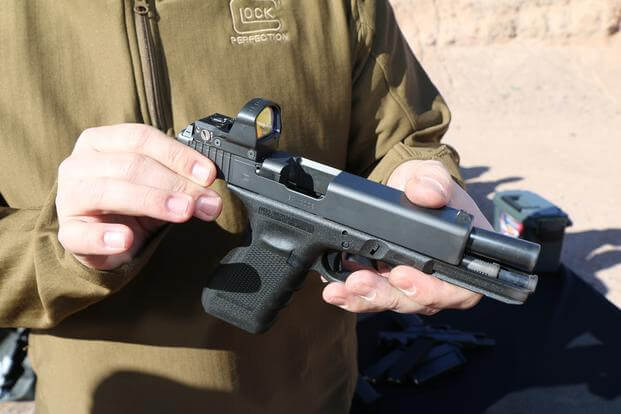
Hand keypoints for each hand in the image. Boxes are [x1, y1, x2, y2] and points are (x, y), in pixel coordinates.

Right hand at [56, 124, 221, 269]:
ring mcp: (69, 197)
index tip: (209, 175)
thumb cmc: (130, 204)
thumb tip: (212, 190)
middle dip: (175, 183)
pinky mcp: (67, 231)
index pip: (141, 138)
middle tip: (205, 202)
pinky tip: (126, 240)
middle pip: (130, 165)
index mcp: (102, 141)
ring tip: (183, 213)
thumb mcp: (159, 186)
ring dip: (152, 202)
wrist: (103, 241)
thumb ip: (182, 182)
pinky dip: (104, 236)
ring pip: (109, 192)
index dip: (178, 155)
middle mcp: (80, 164)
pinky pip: (81, 233)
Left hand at [322, 160, 491, 314]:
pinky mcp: (390, 284)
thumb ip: (433, 181)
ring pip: (393, 302)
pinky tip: (334, 288)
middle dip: (387, 294)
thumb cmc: (427, 186)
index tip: (401, 275)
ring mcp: (415, 284)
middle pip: (420, 302)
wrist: (404, 189)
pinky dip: (352, 296)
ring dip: (364, 298)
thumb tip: (426, 192)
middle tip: (360, 282)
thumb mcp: (431, 174)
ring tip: (340, 288)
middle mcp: (443, 277)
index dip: (431, 290)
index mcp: (465, 256)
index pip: (459, 288)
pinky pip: (373, 297)